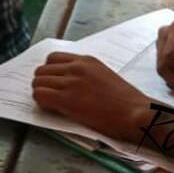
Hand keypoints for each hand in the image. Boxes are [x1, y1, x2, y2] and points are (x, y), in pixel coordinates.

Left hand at [32, 52, 151, 142]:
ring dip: (41, 93)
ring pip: (38, 82)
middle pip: (42, 70)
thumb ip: (87, 76)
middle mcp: (77, 68)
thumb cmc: (127, 102)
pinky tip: (53, 109)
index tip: (55, 83)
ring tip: (53, 104)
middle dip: (44, 83)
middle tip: (52, 96)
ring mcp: (71, 83)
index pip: (53, 58)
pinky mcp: (67, 100)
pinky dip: (41, 103)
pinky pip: (39, 96)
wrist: (136, 113)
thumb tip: (70, 83)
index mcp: (87, 61)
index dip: (51, 72)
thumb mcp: (106, 78)